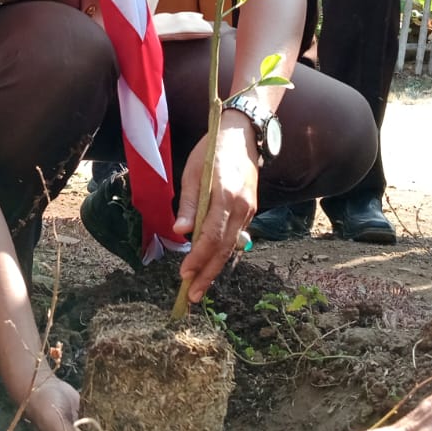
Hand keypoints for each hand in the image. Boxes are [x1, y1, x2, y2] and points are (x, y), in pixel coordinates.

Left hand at [174, 112, 259, 302]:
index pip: (212, 235)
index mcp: (225, 195)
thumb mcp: (193, 172)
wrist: (244, 135)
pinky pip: (235, 236)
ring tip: (199, 286)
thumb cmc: (212, 150)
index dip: (199, 258)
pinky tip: (210, 264)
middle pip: (224, 248)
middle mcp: (241, 207)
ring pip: (231, 246)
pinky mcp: (250, 210)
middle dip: (207, 274)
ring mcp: (249, 210)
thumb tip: (181, 233)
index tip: (185, 275)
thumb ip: (188, 204)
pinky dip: (222, 252)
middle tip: (192, 295)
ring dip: (215, 267)